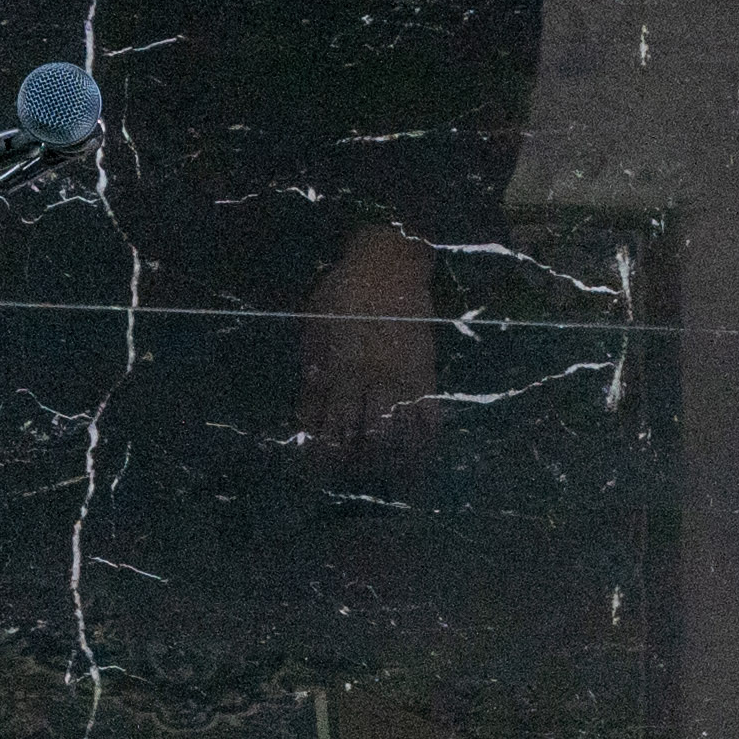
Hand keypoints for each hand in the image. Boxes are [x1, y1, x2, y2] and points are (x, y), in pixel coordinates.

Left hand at [298, 224, 440, 476]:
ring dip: (391, 462)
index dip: (322, 458)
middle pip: (365, 441)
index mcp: (339, 370)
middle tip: (352, 473)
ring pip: (399, 436)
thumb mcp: (315, 328)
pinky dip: (425, 443)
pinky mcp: (427, 373)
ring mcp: (402, 378)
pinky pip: (430, 417)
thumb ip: (313, 371)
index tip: (316, 476)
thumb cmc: (344, 293)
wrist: (390, 262)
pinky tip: (418, 458)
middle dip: (358, 465)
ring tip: (386, 475)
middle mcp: (371, 381)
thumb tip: (309, 412)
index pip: (328, 428)